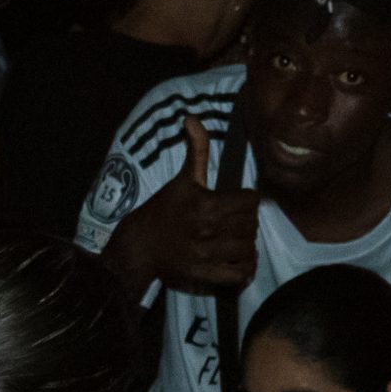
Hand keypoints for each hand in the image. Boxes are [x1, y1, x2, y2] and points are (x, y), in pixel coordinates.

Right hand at [117, 116, 259, 294]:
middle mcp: (209, 230)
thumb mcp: (182, 179)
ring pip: (248, 248)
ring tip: (238, 239)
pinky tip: (241, 261)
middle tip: (238, 221)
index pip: (250, 201)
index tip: (240, 202)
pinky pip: (238, 274)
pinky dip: (245, 269)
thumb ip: (196, 149)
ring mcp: (207, 254)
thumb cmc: (163, 209)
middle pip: (251, 225)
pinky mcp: (204, 274)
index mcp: (207, 204)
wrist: (139, 245)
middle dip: (247, 221)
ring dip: (248, 244)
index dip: (248, 200)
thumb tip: (191, 117)